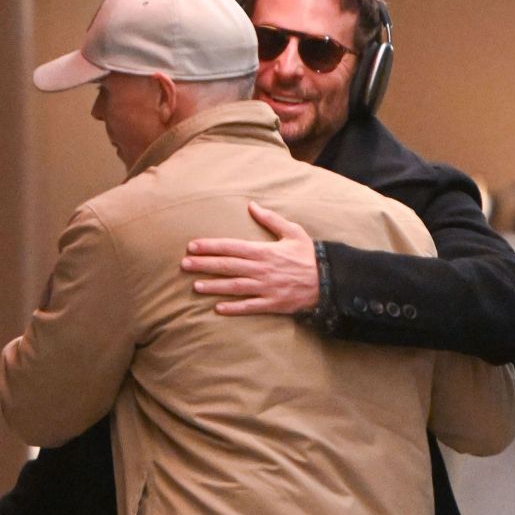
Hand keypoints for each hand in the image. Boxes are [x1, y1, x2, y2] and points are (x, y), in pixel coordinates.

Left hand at [182, 202, 318, 314]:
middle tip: (184, 265)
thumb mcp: (294, 232)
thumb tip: (252, 205)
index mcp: (264, 251)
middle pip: (228, 266)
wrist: (330, 280)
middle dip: (204, 265)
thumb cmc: (309, 255)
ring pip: (235, 286)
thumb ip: (271, 220)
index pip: (231, 247)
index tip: (192, 246)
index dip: (210, 246)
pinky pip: (251, 306)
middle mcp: (262, 269)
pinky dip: (234, 308)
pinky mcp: (273, 303)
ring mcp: (267, 287)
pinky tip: (218, 308)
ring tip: (195, 286)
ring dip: (214, 286)